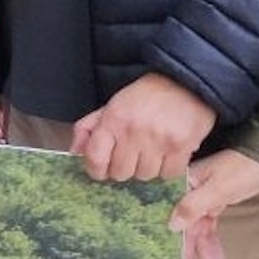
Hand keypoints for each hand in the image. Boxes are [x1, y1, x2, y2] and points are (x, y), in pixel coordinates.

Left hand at [72, 73, 216, 181]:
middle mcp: (133, 131)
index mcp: (113, 120)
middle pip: (121, 173)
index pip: (95, 158)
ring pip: (145, 176)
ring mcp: (158, 140)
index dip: (96, 169)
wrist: (184, 83)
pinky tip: (168, 152)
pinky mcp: (181, 146)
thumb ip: (89, 127)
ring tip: (153, 150)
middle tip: (133, 154)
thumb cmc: (146, 96)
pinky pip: (168, 175)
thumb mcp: (112, 105)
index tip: (103, 169)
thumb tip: (75, 151)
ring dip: (147, 168)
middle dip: (125, 167)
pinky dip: (168, 168)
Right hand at [170, 151, 258, 258]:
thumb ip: (193, 205)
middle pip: (186, 226)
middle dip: (188, 252)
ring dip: (204, 252)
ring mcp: (205, 198)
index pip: (173, 213)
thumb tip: (172, 224)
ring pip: (199, 230)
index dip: (171, 238)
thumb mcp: (219, 188)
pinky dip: (213, 243)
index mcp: (185, 182)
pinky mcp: (218, 203)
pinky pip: (210, 227)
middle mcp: (191, 190)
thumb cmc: (244, 167)